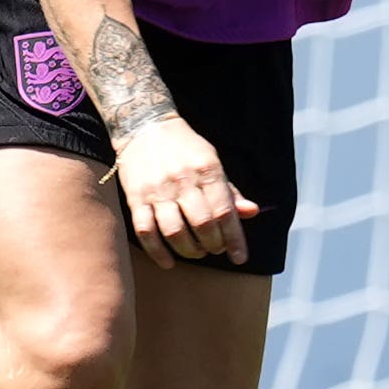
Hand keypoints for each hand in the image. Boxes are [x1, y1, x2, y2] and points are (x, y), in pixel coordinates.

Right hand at [112, 115, 258, 267]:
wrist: (144, 126)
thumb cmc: (184, 148)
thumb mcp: (212, 161)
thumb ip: (230, 191)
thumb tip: (252, 212)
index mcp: (207, 170)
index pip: (225, 211)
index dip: (235, 239)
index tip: (240, 257)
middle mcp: (183, 181)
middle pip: (203, 225)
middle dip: (214, 245)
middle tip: (215, 248)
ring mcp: (157, 190)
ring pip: (175, 232)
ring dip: (190, 250)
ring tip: (197, 251)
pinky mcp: (136, 198)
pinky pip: (146, 231)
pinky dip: (158, 252)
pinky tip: (168, 262)